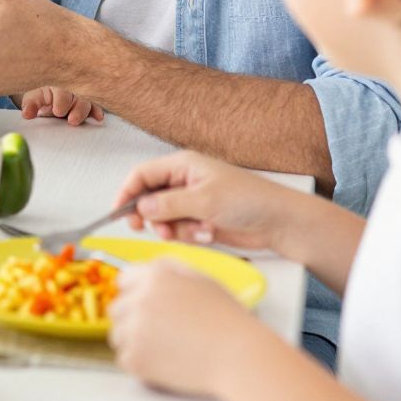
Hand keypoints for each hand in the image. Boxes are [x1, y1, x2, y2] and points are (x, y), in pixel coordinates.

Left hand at [21, 86, 104, 124]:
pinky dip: (97, 112)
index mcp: (57, 85)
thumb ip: (30, 105)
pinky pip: (95, 107)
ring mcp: (80, 97)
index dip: (61, 101)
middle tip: (71, 120)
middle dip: (76, 108)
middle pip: (78, 96)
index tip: (57, 111)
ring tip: (76, 122)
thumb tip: (27, 114)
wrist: (45, 100)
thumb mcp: (32, 99)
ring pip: (87, 102)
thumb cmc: (39, 98)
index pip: (62, 91)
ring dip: (84, 112)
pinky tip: (99, 118)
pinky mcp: (86, 106)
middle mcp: (71, 89)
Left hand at [108, 259, 268, 397]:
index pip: (123, 280)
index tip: (149, 305)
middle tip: (160, 329)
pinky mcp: (136, 359)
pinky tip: (164, 360)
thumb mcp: (201, 279)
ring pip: (118, 335)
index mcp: (154, 277)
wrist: (240, 357)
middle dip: (133, 317)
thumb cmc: (227, 319)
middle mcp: (139, 300)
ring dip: (134, 340)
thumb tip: (145, 267)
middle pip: (117, 308)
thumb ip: (169, 268)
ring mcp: (134, 331)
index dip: (136, 292)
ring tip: (165, 346)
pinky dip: (140, 362)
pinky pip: (124, 359)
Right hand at [113, 151, 291, 249]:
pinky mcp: (200, 220)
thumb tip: (141, 208)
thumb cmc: (249, 200)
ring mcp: (192, 202)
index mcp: (183, 165)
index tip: (120, 212)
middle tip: (150, 229)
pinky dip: (189, 235)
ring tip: (194, 232)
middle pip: (149, 197)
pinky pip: (180, 229)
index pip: (143, 174)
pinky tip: (208, 234)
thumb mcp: (204, 200)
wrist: (280, 222)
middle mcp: (184, 182)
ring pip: (163, 217)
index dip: (128, 192)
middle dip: (150, 215)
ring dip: (173, 228)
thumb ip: (168, 205)